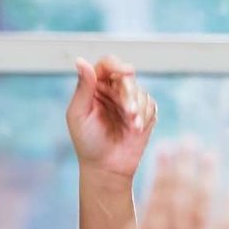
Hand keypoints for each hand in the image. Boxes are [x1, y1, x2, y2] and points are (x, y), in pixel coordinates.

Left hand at [68, 56, 156, 181]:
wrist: (107, 167)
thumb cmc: (88, 142)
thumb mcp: (79, 114)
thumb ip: (83, 87)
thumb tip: (80, 60)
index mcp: (93, 87)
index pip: (106, 65)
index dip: (117, 64)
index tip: (127, 72)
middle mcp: (111, 90)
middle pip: (126, 77)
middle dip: (129, 94)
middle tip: (128, 112)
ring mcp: (128, 100)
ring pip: (140, 91)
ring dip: (138, 108)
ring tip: (132, 126)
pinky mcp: (143, 112)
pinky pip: (150, 104)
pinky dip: (145, 115)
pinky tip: (136, 129)